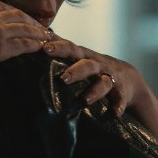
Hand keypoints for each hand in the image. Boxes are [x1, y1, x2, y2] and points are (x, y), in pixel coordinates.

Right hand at [0, 0, 51, 75]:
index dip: (11, 11)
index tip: (17, 15)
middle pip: (16, 15)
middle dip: (29, 20)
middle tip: (39, 25)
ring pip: (24, 29)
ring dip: (37, 32)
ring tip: (47, 35)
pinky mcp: (1, 48)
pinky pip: (24, 45)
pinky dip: (36, 44)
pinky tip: (43, 46)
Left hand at [42, 38, 157, 143]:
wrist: (126, 78)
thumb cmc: (92, 67)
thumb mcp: (77, 58)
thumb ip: (59, 53)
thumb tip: (31, 44)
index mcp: (82, 56)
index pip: (70, 48)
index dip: (59, 47)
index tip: (45, 48)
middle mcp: (97, 65)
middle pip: (87, 65)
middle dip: (76, 71)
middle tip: (63, 79)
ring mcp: (110, 78)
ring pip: (103, 83)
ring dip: (94, 92)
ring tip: (85, 101)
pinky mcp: (121, 92)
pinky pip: (120, 99)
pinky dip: (118, 105)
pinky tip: (114, 114)